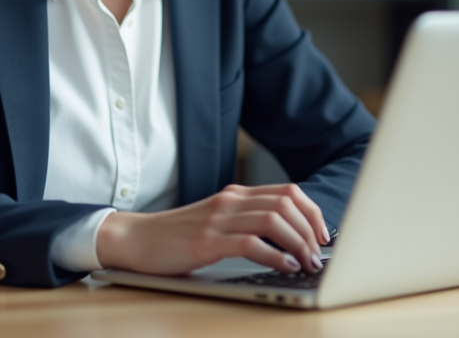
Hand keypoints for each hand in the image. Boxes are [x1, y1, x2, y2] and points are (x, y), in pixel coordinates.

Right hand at [95, 183, 328, 275]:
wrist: (136, 239)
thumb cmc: (177, 235)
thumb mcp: (217, 221)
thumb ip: (245, 222)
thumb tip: (288, 240)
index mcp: (236, 195)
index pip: (288, 191)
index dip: (312, 212)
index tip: (323, 235)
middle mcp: (230, 201)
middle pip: (287, 203)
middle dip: (311, 229)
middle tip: (319, 253)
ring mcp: (218, 220)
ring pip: (273, 220)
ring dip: (298, 243)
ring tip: (307, 262)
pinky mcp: (207, 242)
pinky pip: (250, 243)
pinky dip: (275, 256)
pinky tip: (284, 266)